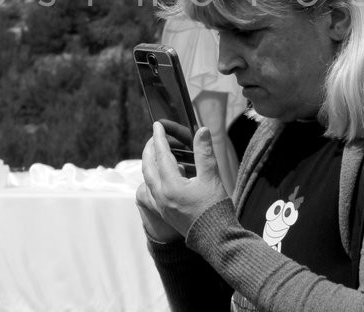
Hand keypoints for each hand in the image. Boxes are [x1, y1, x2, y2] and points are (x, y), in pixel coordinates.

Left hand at [140, 122, 228, 237]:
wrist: (215, 238)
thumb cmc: (214, 209)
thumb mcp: (212, 177)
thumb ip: (204, 153)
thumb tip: (202, 131)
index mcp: (171, 186)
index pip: (161, 155)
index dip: (159, 138)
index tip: (157, 125)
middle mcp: (161, 196)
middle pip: (148, 167)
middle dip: (149, 149)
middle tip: (154, 137)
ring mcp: (160, 206)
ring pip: (147, 179)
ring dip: (150, 164)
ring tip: (157, 154)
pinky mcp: (164, 213)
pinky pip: (150, 192)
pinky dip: (152, 179)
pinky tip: (161, 177)